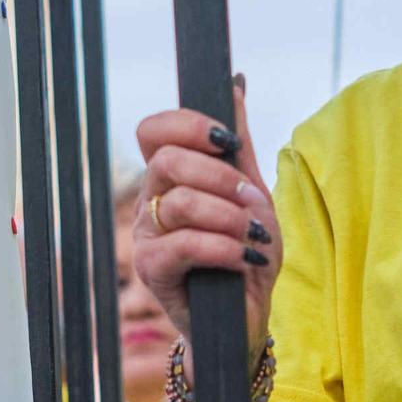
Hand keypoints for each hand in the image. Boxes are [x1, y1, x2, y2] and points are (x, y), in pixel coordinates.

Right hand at [132, 77, 277, 379]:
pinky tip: (245, 258)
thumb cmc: (246, 255)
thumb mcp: (253, 194)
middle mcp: (151, 201)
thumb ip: (240, 144)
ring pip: (180, 202)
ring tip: (254, 237)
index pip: (153, 129)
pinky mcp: (152, 271)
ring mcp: (147, 236)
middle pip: (167, 160)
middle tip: (252, 202)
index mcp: (170, 177)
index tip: (227, 141)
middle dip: (222, 177)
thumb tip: (235, 83)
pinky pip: (184, 244)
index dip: (188, 124)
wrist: (246, 319)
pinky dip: (225, 247)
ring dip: (230, 216)